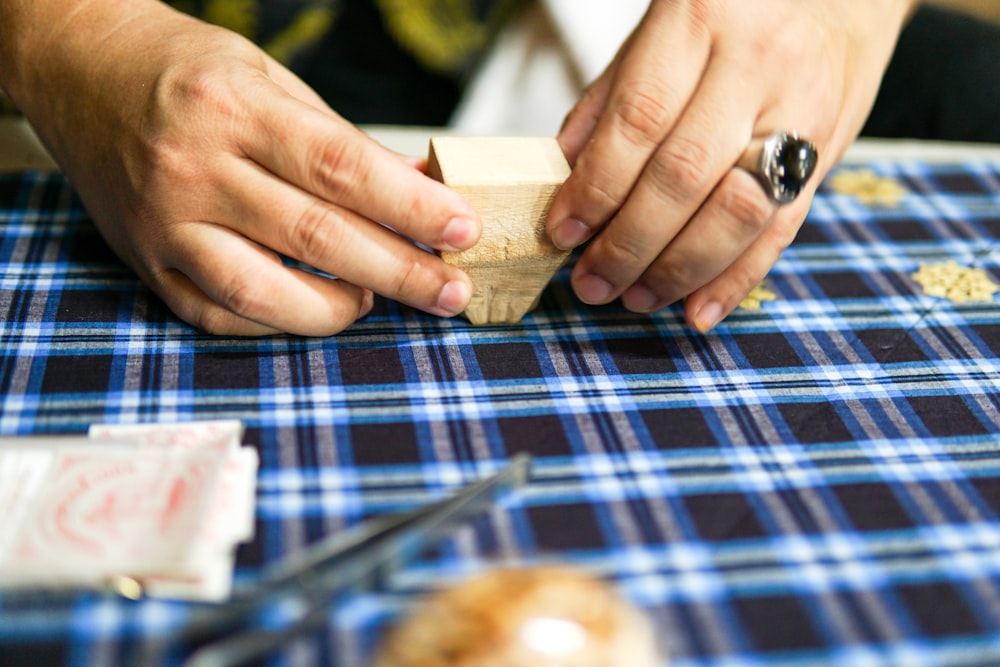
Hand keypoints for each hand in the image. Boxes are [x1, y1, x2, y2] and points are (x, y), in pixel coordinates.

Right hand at [0, 1, 479, 335]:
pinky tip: (318, 308)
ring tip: (378, 299)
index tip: (462, 229)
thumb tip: (419, 189)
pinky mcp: (147, 260)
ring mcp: (165, 221)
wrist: (82, 71)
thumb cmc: (187, 71)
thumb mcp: (270, 80)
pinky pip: (218, 312)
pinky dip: (277, 321)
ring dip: (336, 309)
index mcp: (236, 109)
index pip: (343, 168)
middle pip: (317, 236)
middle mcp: (195, 167)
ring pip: (262, 290)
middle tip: (450, 291)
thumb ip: (342, 142)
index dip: (411, 207)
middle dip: (400, 271)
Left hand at [548, 0, 915, 330]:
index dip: (595, 187)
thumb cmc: (733, 9)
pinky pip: (783, 229)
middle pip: (685, 176)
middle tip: (592, 282)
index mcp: (700, 18)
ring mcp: (801, 109)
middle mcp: (757, 64)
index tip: (562, 232)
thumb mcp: (661, 28)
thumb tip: (561, 176)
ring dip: (679, 270)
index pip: (638, 121)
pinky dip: (737, 279)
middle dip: (630, 244)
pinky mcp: (829, 152)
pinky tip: (698, 311)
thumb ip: (611, 100)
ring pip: (737, 212)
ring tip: (636, 297)